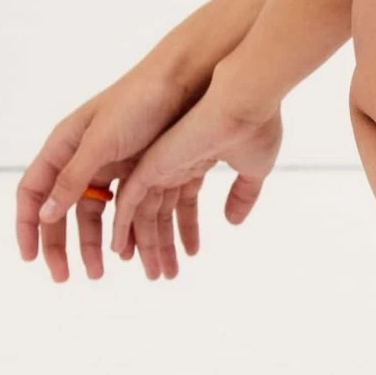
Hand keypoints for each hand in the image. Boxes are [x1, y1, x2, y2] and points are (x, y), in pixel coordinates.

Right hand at [18, 54, 215, 282]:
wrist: (189, 80)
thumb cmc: (139, 102)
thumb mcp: (100, 142)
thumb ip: (73, 178)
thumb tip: (46, 214)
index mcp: (66, 148)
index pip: (34, 193)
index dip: (29, 226)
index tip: (31, 259)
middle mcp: (89, 160)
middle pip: (73, 213)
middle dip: (75, 247)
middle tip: (79, 278)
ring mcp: (120, 167)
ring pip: (114, 218)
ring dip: (121, 247)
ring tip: (134, 273)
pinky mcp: (152, 170)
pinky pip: (147, 210)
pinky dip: (152, 233)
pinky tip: (159, 254)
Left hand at [99, 74, 283, 279]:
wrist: (244, 99)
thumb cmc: (255, 125)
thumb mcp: (256, 168)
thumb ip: (243, 195)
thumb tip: (233, 221)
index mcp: (194, 160)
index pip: (181, 202)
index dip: (185, 230)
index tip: (189, 255)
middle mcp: (171, 163)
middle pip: (158, 212)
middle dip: (162, 246)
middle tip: (163, 275)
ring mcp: (158, 164)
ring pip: (141, 213)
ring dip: (145, 246)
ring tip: (153, 275)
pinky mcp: (148, 164)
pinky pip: (126, 202)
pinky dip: (122, 227)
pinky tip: (120, 249)